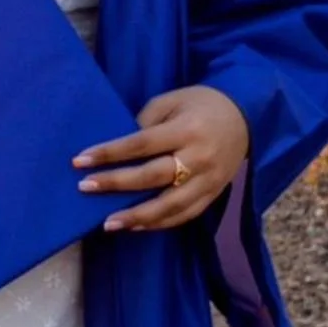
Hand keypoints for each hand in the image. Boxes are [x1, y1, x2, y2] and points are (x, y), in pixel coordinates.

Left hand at [72, 84, 249, 232]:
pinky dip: (159, 223)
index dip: (110, 153)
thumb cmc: (201, 104)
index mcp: (186, 128)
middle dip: (116, 183)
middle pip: (152, 177)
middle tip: (85, 188)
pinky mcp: (213, 195)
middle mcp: (198, 157)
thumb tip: (117, 149)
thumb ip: (145, 122)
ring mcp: (208, 180)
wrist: (247, 117)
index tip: (81, 160)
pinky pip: (184, 215)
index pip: (141, 144)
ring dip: (136, 217)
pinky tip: (135, 225)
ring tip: (107, 223)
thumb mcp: (172, 101)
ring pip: (170, 205)